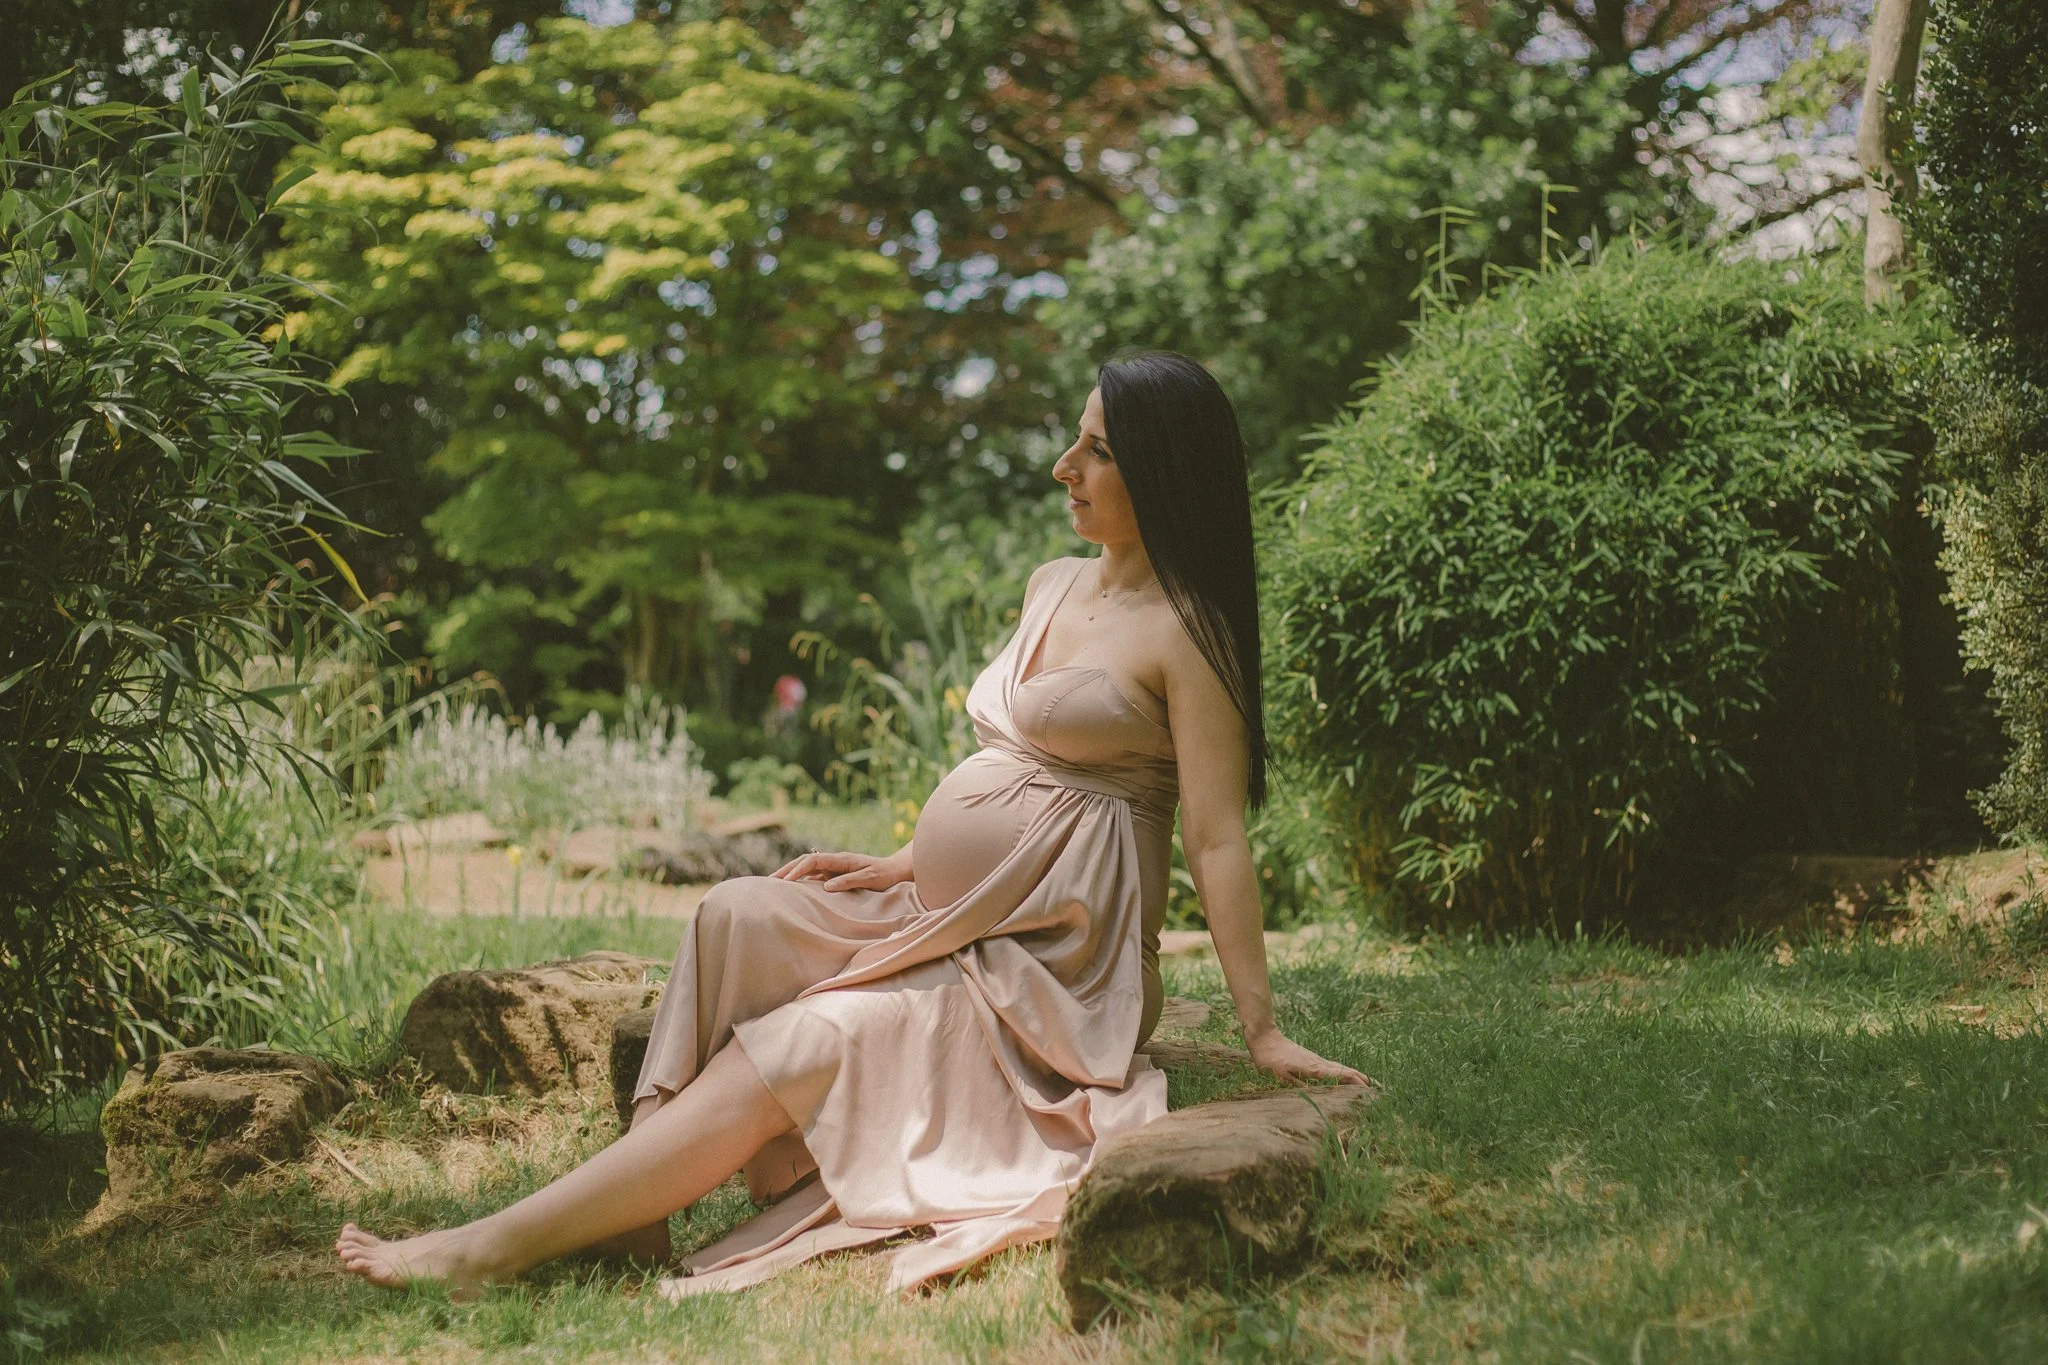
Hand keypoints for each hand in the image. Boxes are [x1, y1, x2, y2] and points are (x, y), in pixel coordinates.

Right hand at [769, 849, 910, 892]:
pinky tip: (793, 890)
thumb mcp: (869, 879)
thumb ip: (849, 881)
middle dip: (787, 870)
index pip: (813, 860)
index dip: (798, 870)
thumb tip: (826, 887)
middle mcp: (834, 861)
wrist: (896, 870)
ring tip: (775, 885)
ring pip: (807, 868)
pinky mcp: (835, 875)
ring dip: (791, 874)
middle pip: (804, 861)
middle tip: (769, 881)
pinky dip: (801, 881)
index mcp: (841, 859)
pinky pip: (814, 876)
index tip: (786, 881)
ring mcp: (834, 868)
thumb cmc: (885, 874)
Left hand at [1246, 1030, 1372, 1086]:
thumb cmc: (1270, 1059)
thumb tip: (1314, 1095)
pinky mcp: (1310, 1058)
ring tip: (1365, 1082)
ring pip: (1339, 1067)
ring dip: (1353, 1074)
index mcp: (1313, 1068)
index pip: (1339, 1075)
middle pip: (1344, 1070)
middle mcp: (1318, 1062)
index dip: (1354, 1082)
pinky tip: (1343, 1075)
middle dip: (1359, 1078)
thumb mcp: (1280, 1076)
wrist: (1265, 1038)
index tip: (1368, 1089)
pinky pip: (1331, 1066)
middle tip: (1374, 1089)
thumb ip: (1297, 1086)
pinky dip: (1342, 1071)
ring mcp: (1315, 1059)